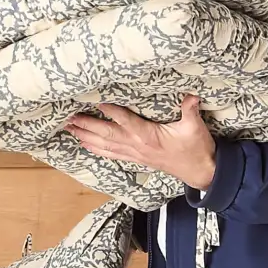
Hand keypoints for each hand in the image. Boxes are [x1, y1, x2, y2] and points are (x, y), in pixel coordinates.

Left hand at [63, 95, 216, 192]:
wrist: (199, 172)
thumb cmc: (196, 148)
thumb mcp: (195, 128)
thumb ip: (190, 110)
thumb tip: (191, 95)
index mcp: (149, 136)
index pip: (126, 121)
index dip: (111, 111)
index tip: (96, 101)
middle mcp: (137, 145)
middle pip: (107, 134)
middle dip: (87, 125)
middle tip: (69, 117)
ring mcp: (134, 154)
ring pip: (105, 145)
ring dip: (86, 136)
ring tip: (69, 128)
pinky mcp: (135, 158)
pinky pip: (111, 154)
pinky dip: (96, 148)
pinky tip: (84, 144)